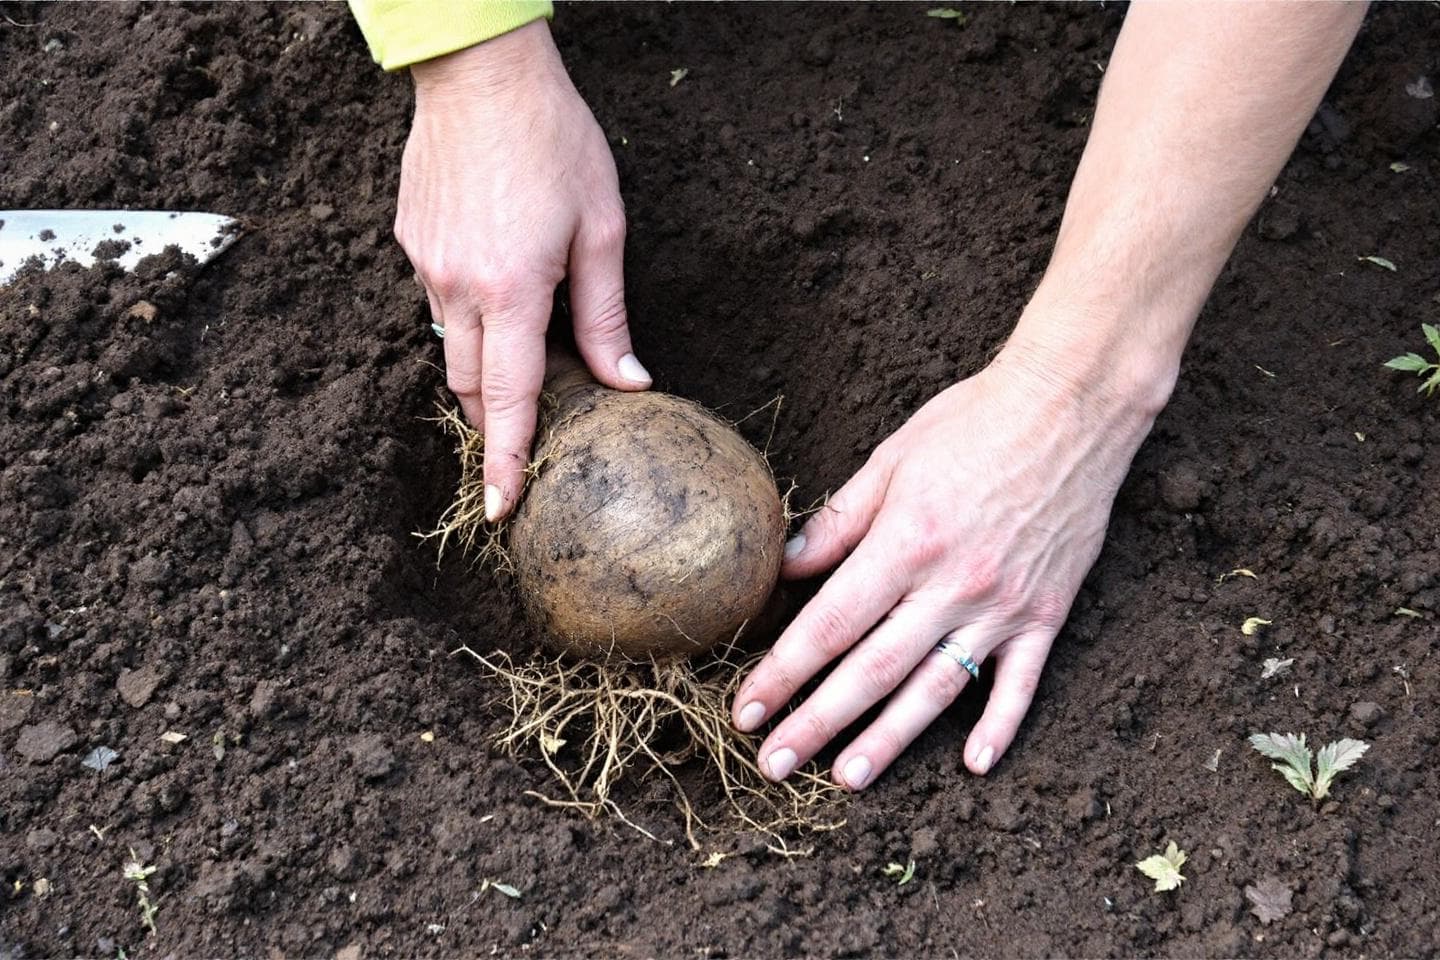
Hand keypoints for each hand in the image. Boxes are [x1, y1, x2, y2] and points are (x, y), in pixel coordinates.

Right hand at [398, 21, 650, 522]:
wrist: (481, 73)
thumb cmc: (554, 140)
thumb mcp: (603, 229)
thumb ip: (606, 315)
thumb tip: (627, 380)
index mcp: (512, 290)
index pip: (508, 399)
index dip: (506, 460)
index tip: (502, 507)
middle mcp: (458, 287)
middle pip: (470, 387)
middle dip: (494, 421)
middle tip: (527, 434)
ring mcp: (426, 265)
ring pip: (449, 348)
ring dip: (482, 370)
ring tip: (520, 361)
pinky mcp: (410, 242)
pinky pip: (435, 302)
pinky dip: (466, 318)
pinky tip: (498, 289)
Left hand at [731, 328, 1162, 789]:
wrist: (1073, 405)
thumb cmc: (974, 421)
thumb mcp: (892, 458)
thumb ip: (838, 521)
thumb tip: (785, 568)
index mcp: (906, 542)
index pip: (828, 625)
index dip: (782, 673)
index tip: (746, 709)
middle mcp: (952, 585)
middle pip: (871, 671)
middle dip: (815, 723)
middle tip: (773, 765)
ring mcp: (1003, 605)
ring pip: (936, 689)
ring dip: (888, 740)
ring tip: (845, 779)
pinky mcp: (1046, 613)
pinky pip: (1022, 682)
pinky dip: (1000, 726)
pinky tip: (974, 763)